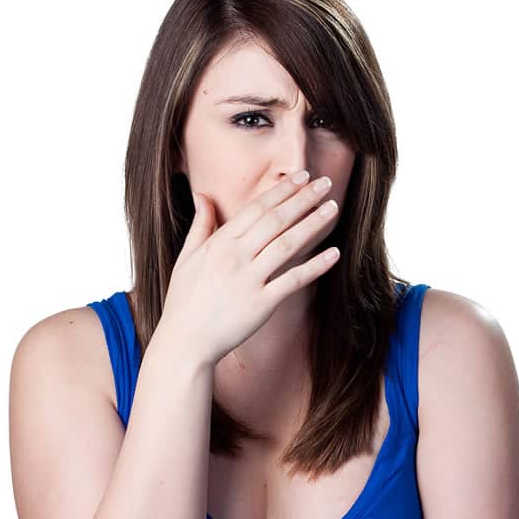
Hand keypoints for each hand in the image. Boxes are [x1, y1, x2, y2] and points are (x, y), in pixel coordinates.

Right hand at [154, 171, 340, 367]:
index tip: (301, 177)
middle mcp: (235, 257)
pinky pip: (293, 281)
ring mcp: (249, 280)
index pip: (256, 209)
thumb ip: (200, 225)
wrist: (184, 342)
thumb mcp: (186, 257)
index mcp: (219, 243)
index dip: (281, 191)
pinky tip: (334, 253)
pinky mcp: (261, 304)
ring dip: (312, 224)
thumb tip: (201, 194)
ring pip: (286, 245)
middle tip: (325, 182)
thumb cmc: (185, 300)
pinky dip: (315, 266)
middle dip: (302, 198)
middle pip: (275, 220)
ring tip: (333, 208)